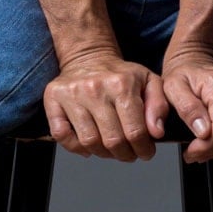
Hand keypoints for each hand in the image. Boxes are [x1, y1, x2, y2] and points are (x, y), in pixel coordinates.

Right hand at [43, 50, 169, 160]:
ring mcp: (71, 94)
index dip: (144, 149)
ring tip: (111, 150)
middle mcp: (94, 88)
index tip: (146, 152)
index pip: (135, 132)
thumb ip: (159, 105)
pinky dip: (75, 147)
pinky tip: (88, 145)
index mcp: (121, 84)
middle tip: (129, 153)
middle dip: (125, 154)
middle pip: (112, 141)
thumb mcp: (149, 81)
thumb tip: (156, 132)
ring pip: (88, 142)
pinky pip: (61, 134)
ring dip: (103, 154)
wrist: (89, 56)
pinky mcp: (53, 98)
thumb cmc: (120, 74)